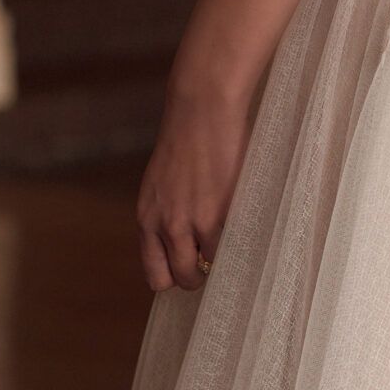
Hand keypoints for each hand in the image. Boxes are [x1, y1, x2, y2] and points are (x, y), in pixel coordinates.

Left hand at [135, 90, 249, 291]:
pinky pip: (231, 243)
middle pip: (182, 278)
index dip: (174, 276)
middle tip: (213, 261)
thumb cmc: (184, 141)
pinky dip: (238, 240)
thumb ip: (165, 215)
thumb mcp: (160, 186)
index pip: (155, 274)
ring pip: (208, 265)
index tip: (189, 268)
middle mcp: (167, 226)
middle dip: (199, 276)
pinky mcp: (222, 211)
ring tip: (230, 238)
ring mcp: (195, 221)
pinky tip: (242, 223)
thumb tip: (180, 243)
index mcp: (147, 219)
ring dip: (220, 258)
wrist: (201, 111)